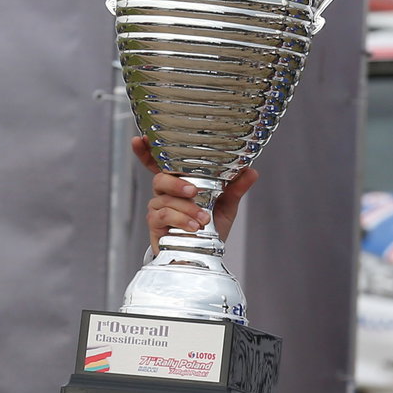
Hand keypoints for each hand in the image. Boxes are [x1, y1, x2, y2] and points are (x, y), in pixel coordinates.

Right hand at [135, 137, 257, 252]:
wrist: (204, 254)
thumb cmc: (210, 227)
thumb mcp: (226, 205)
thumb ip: (235, 188)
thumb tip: (251, 171)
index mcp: (179, 182)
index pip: (160, 163)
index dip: (147, 151)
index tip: (141, 138)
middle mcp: (165, 192)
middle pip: (161, 179)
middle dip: (177, 184)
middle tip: (194, 191)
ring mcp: (158, 208)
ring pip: (165, 200)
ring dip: (187, 209)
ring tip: (204, 219)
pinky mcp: (156, 224)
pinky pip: (164, 216)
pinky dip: (181, 220)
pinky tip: (194, 227)